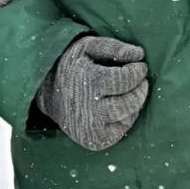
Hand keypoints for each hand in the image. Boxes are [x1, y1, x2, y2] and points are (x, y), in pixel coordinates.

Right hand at [35, 35, 148, 150]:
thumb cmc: (72, 66)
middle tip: (142, 80)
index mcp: (87, 81)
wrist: (47, 94)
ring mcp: (90, 128)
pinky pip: (121, 130)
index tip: (141, 65)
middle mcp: (88, 108)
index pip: (125, 79)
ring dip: (136, 103)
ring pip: (128, 117)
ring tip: (132, 91)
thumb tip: (140, 54)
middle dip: (141, 89)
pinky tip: (120, 107)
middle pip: (130, 101)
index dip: (138, 71)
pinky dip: (126, 118)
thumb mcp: (87, 47)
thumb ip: (113, 47)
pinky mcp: (93, 141)